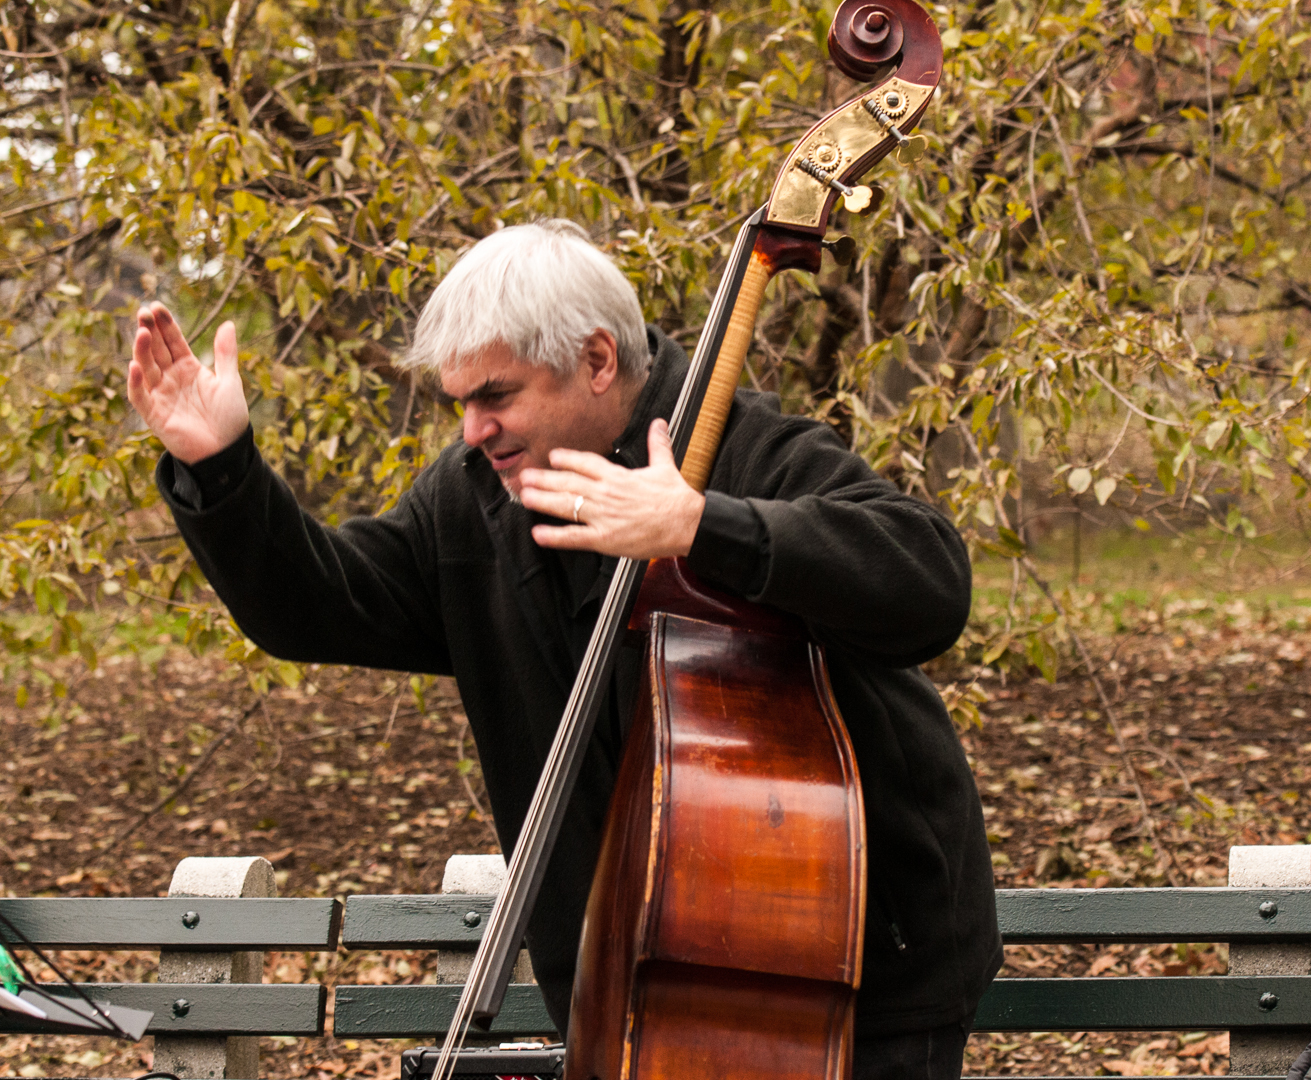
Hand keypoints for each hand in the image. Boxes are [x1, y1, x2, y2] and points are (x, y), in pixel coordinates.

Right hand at [126, 302, 248, 464]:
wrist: (227, 450)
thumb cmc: (230, 417)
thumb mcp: (229, 382)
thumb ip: (225, 354)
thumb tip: (228, 324)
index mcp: (188, 368)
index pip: (173, 341)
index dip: (165, 325)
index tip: (157, 306)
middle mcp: (171, 378)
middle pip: (156, 350)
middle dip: (150, 331)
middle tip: (144, 312)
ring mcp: (161, 395)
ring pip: (146, 368)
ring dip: (142, 351)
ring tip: (142, 332)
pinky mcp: (154, 414)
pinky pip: (140, 396)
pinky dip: (136, 383)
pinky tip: (135, 366)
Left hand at [521, 419, 706, 558]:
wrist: (687, 523)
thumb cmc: (677, 498)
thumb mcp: (665, 466)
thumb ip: (658, 444)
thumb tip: (659, 424)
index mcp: (618, 476)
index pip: (586, 463)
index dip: (567, 459)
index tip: (552, 457)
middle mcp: (606, 493)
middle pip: (569, 483)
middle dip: (545, 479)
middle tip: (525, 477)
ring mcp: (604, 516)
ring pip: (567, 506)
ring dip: (543, 501)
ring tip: (525, 497)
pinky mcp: (606, 539)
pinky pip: (575, 537)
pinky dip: (555, 536)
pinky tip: (539, 534)